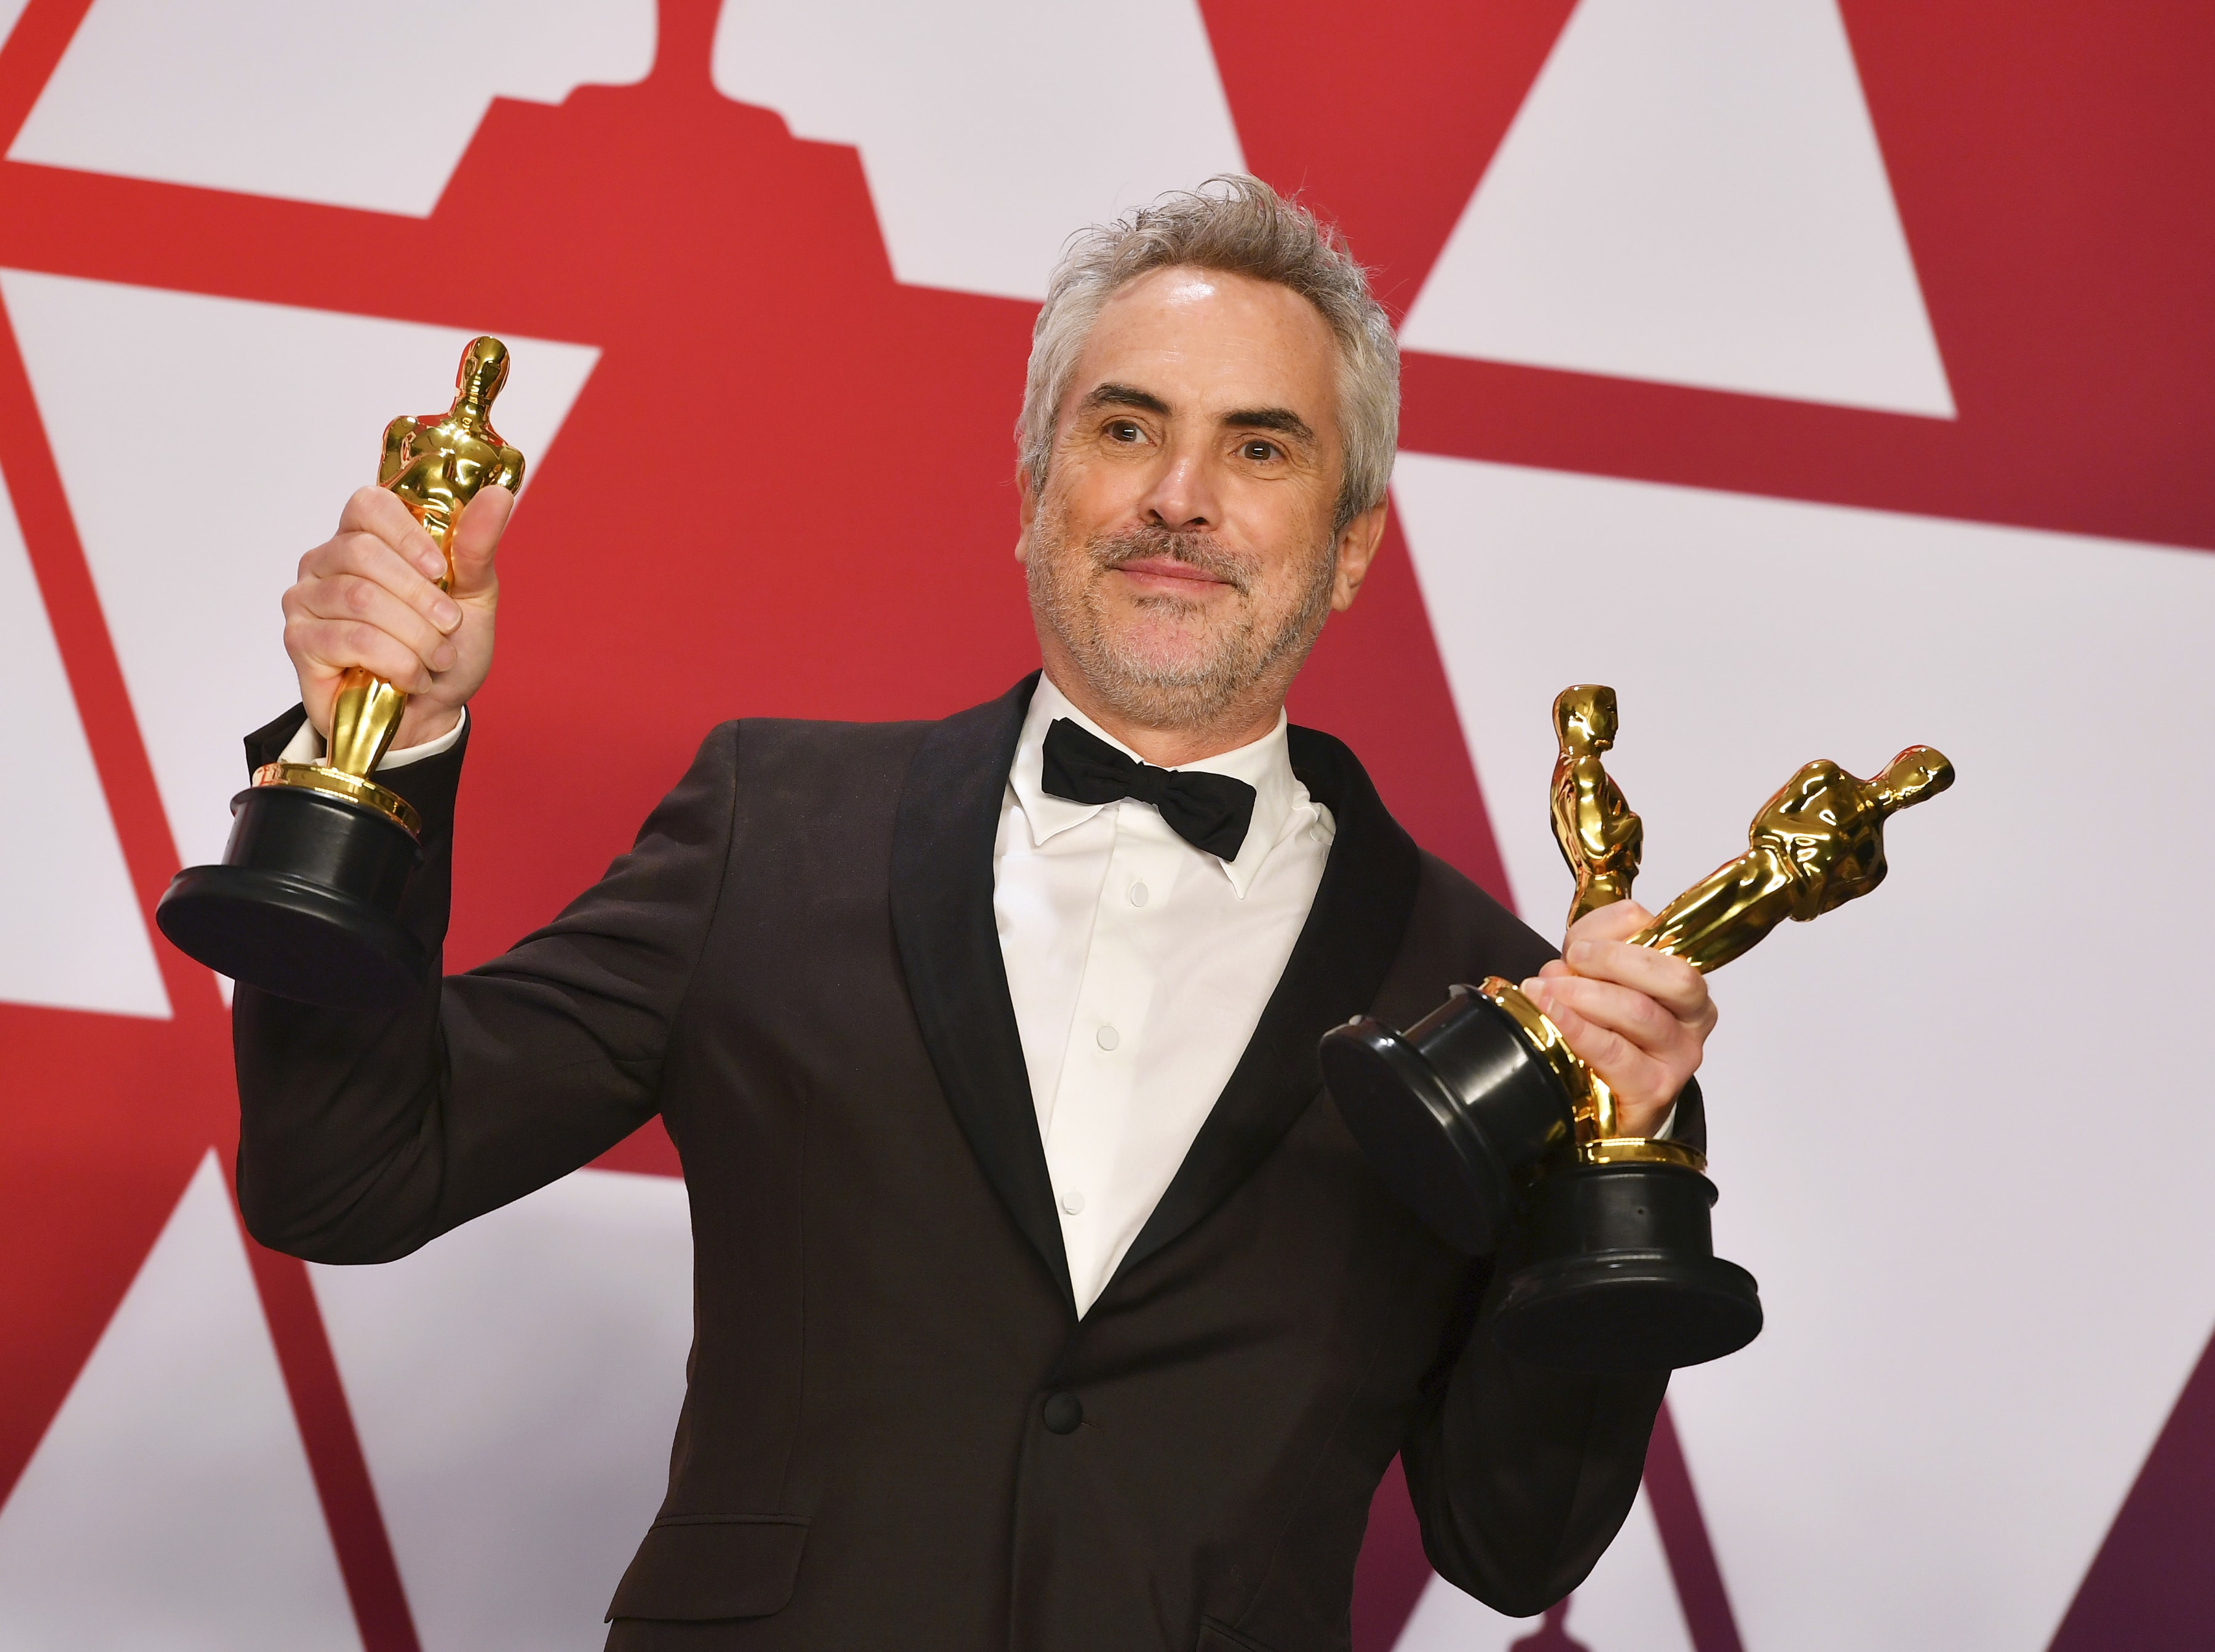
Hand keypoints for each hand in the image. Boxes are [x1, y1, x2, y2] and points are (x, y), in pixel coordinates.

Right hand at [281, 484, 513, 747]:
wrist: (432, 712)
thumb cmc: (447, 647)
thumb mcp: (474, 596)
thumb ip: (476, 546)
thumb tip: (499, 494)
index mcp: (366, 536)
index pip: (369, 505)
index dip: (407, 534)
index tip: (441, 570)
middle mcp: (326, 560)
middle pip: (364, 553)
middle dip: (420, 595)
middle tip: (450, 625)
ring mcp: (306, 599)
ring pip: (359, 598)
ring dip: (414, 634)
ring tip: (439, 658)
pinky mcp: (300, 640)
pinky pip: (349, 639)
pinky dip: (396, 661)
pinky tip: (414, 678)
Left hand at [1519, 900, 1714, 1137]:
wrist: (1612, 1106)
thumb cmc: (1607, 1037)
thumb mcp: (1597, 987)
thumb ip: (1584, 965)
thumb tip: (1559, 967)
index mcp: (1685, 979)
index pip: (1661, 932)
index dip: (1611, 928)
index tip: (1575, 941)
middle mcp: (1695, 1017)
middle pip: (1670, 975)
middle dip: (1610, 959)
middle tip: (1570, 960)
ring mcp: (1679, 1056)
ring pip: (1638, 1011)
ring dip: (1583, 994)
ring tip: (1544, 993)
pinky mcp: (1655, 1090)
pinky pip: (1613, 1051)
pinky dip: (1577, 1029)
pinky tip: (1551, 1016)